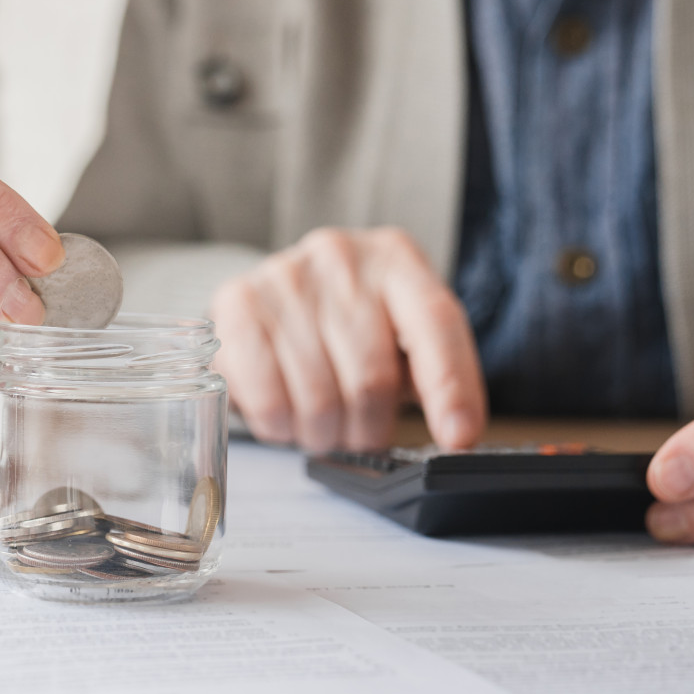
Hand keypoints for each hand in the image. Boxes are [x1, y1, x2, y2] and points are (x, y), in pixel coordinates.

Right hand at [209, 227, 485, 452]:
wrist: (278, 296)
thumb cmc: (351, 326)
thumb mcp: (402, 337)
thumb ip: (435, 376)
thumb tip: (457, 435)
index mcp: (396, 259)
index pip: (435, 322)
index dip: (450, 386)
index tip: (457, 436)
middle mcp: (340, 257)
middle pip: (372, 377)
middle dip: (368, 428)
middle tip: (360, 432)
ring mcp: (285, 276)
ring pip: (319, 398)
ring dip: (323, 432)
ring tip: (321, 422)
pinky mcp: (237, 304)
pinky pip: (269, 398)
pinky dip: (280, 425)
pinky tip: (285, 412)